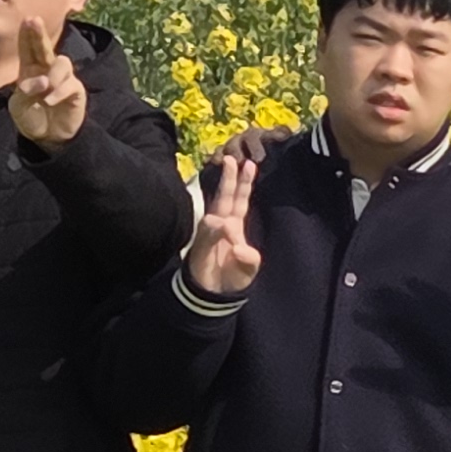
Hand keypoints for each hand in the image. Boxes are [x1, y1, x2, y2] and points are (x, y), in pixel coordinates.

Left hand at [9, 19, 87, 146]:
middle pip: (45, 48)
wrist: (47, 139)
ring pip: (62, 63)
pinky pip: (71, 84)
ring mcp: (63, 80)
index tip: (26, 20)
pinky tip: (49, 101)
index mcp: (30, 71)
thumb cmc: (31, 119)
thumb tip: (41, 81)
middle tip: (34, 20)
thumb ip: (26, 92)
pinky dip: (59, 91)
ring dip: (52, 74)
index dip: (27, 35)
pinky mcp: (75, 92)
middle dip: (39, 34)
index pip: (28, 49)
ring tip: (45, 89)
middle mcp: (47, 71)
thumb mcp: (19, 107)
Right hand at [188, 138, 264, 296]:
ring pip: (215, 211)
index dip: (244, 184)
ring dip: (222, 192)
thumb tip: (241, 248)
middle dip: (229, 178)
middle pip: (226, 197)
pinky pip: (207, 234)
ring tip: (228, 170)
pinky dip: (213, 229)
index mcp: (234, 226)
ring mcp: (210, 234)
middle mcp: (221, 225)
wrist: (211, 294)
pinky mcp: (201, 247)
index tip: (250, 165)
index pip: (240, 200)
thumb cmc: (231, 277)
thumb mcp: (248, 268)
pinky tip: (219, 223)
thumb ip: (249, 258)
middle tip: (232, 157)